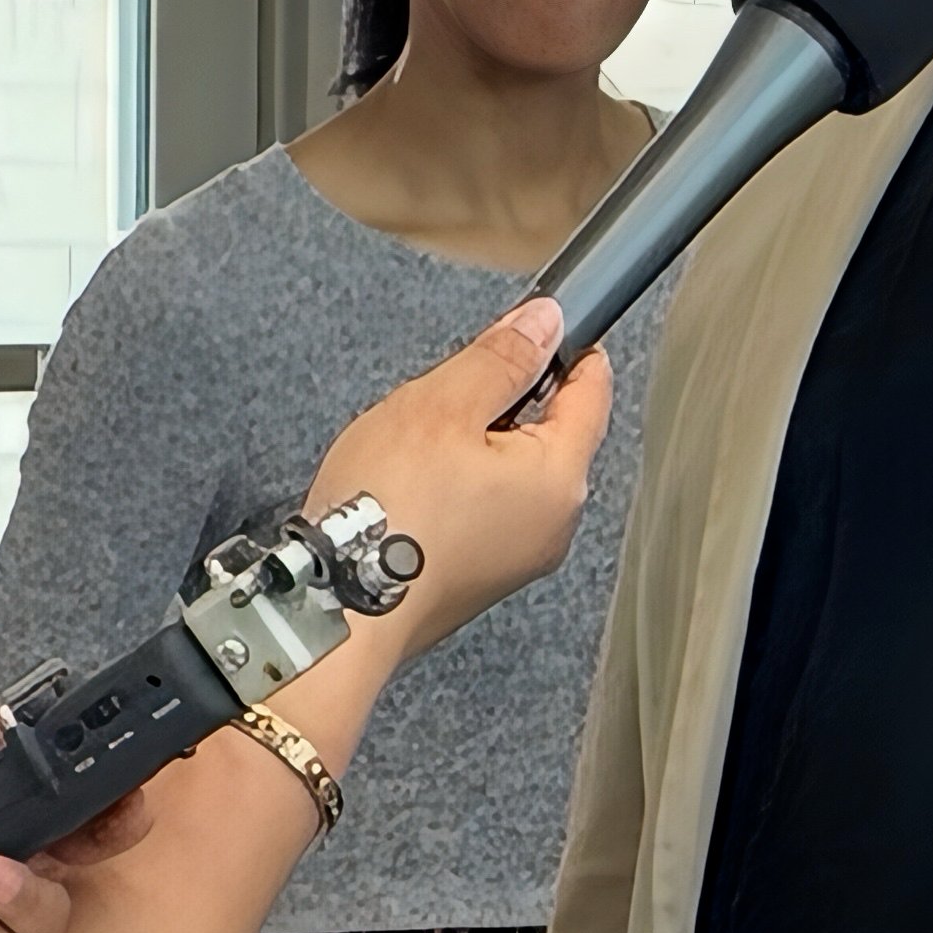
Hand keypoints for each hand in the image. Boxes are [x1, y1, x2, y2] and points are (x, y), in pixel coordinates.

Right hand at [306, 301, 608, 649]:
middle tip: (446, 396)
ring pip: (513, 474)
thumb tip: (545, 324)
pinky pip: (485, 512)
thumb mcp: (443, 404)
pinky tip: (413, 488)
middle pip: (550, 435)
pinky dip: (458, 489)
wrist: (340, 609)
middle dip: (506, 403)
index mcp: (560, 477)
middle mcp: (554, 524)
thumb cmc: (389, 512)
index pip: (593, 391)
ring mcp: (519, 557)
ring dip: (475, 448)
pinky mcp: (481, 578)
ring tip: (417, 449)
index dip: (567, 347)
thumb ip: (502, 357)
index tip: (538, 325)